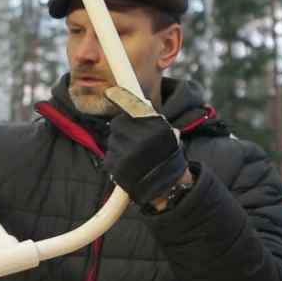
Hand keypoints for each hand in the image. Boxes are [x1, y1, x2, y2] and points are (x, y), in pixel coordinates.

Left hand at [102, 91, 186, 205]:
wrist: (170, 188)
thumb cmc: (168, 157)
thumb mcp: (167, 133)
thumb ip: (149, 118)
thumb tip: (126, 97)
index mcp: (155, 129)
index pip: (132, 108)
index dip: (120, 99)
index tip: (111, 92)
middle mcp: (140, 141)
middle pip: (118, 125)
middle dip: (123, 130)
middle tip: (133, 138)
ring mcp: (128, 156)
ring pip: (113, 141)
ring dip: (119, 145)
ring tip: (134, 155)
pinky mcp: (118, 170)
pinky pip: (110, 157)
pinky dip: (116, 159)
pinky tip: (129, 165)